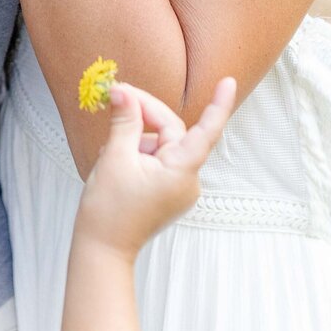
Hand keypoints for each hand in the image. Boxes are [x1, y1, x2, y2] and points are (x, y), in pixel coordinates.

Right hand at [75, 78, 236, 260]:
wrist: (102, 249)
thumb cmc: (109, 209)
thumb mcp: (114, 157)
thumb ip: (124, 120)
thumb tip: (123, 91)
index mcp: (181, 172)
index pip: (206, 131)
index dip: (218, 105)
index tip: (229, 81)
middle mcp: (187, 180)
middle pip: (172, 130)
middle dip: (144, 113)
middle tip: (116, 97)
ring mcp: (178, 188)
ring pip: (161, 143)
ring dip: (136, 136)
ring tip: (109, 149)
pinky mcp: (167, 191)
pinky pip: (158, 159)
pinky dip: (138, 150)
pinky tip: (116, 158)